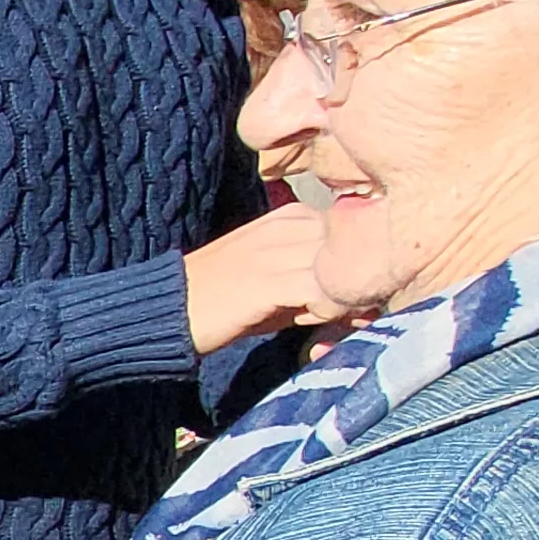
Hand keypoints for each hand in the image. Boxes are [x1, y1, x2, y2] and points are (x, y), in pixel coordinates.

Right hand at [182, 202, 348, 354]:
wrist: (169, 308)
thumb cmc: (225, 301)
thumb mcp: (277, 281)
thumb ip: (321, 285)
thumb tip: (369, 307)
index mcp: (294, 215)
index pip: (358, 232)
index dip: (362, 269)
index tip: (355, 300)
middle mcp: (293, 222)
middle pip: (361, 247)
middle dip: (363, 284)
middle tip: (350, 314)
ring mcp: (282, 248)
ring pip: (348, 268)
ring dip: (349, 300)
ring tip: (330, 319)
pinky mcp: (271, 278)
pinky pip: (325, 290)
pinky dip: (329, 311)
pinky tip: (312, 323)